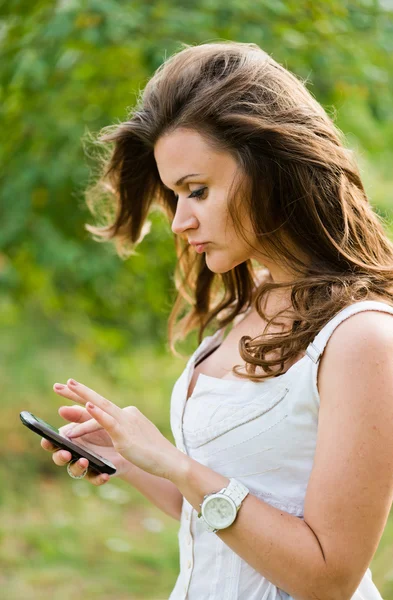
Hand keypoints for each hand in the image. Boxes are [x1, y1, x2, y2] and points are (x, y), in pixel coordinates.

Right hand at [41, 387, 135, 484]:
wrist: (125, 441)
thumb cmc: (104, 429)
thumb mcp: (93, 418)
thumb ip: (79, 415)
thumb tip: (62, 409)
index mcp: (68, 439)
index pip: (52, 442)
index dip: (47, 442)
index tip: (47, 440)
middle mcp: (73, 453)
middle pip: (59, 458)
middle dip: (60, 456)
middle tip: (66, 453)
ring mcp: (85, 465)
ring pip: (75, 470)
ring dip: (78, 467)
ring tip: (85, 461)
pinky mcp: (98, 473)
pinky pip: (95, 478)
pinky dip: (99, 478)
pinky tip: (104, 475)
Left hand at [62, 378, 186, 480]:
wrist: (170, 461)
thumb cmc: (150, 453)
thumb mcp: (130, 439)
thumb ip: (116, 431)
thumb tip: (102, 429)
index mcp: (126, 415)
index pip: (101, 404)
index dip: (83, 395)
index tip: (67, 386)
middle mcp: (125, 414)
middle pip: (97, 400)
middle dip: (77, 392)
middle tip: (58, 384)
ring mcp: (126, 423)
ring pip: (101, 407)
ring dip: (82, 400)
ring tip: (65, 392)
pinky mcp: (126, 435)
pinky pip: (109, 422)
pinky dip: (98, 414)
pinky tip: (87, 406)